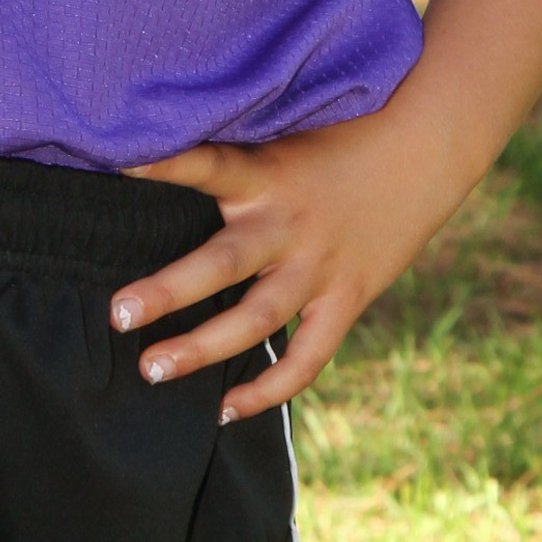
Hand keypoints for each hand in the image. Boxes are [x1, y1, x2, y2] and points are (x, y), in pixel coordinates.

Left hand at [109, 105, 463, 424]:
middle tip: (118, 314)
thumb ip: (230, 153)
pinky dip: (270, 388)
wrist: (424, 148)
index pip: (208, 164)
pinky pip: (307, 357)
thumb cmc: (338, 132)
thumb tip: (157, 141)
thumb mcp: (281, 131)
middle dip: (169, 292)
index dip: (165, 163)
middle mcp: (288, 224)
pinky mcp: (348, 298)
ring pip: (257, 319)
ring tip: (151, 369)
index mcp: (266, 173)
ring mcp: (320, 267)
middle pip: (223, 263)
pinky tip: (225, 410)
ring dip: (203, 348)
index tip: (120, 163)